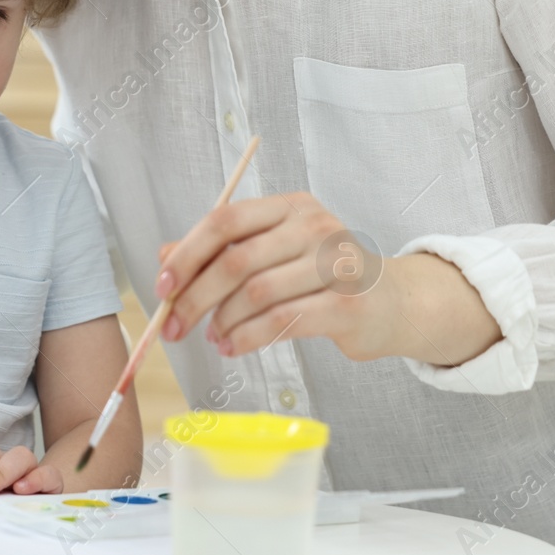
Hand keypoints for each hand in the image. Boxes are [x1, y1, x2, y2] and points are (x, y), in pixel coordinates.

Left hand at [155, 191, 409, 362]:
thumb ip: (223, 252)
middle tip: (173, 326)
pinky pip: (282, 322)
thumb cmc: (324, 276)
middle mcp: (314, 226)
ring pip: (256, 294)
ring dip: (223, 322)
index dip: (187, 253)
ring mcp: (335, 264)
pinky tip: (234, 348)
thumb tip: (164, 257)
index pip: (226, 220)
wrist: (393, 301)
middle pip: (236, 260)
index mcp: (290, 206)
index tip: (161, 286)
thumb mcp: (275, 252)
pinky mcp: (347, 304)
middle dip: (195, 298)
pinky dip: (248, 338)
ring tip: (214, 338)